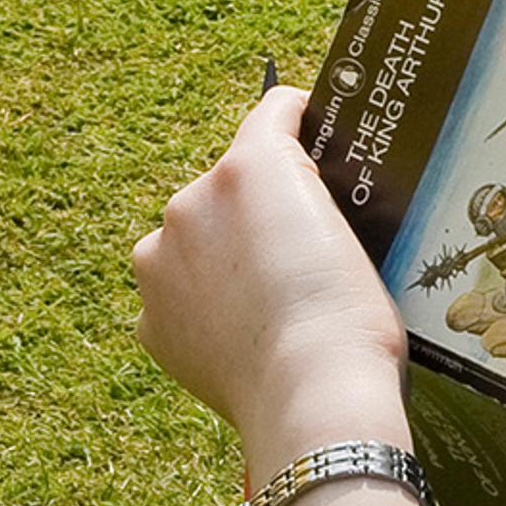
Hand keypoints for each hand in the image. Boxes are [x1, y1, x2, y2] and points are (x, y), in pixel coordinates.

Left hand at [132, 86, 409, 473]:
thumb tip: (293, 204)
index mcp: (250, 167)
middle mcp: (190, 201)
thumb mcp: (356, 230)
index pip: (276, 112)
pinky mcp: (150, 318)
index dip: (305, 122)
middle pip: (230, 184)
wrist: (313, 393)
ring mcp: (160, 263)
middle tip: (305, 248)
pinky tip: (247, 332)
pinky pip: (180, 295)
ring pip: (196, 241)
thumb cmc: (352, 313)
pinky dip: (207, 305)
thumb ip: (313, 194)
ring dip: (225, 255)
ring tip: (273, 299)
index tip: (322, 140)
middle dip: (261, 207)